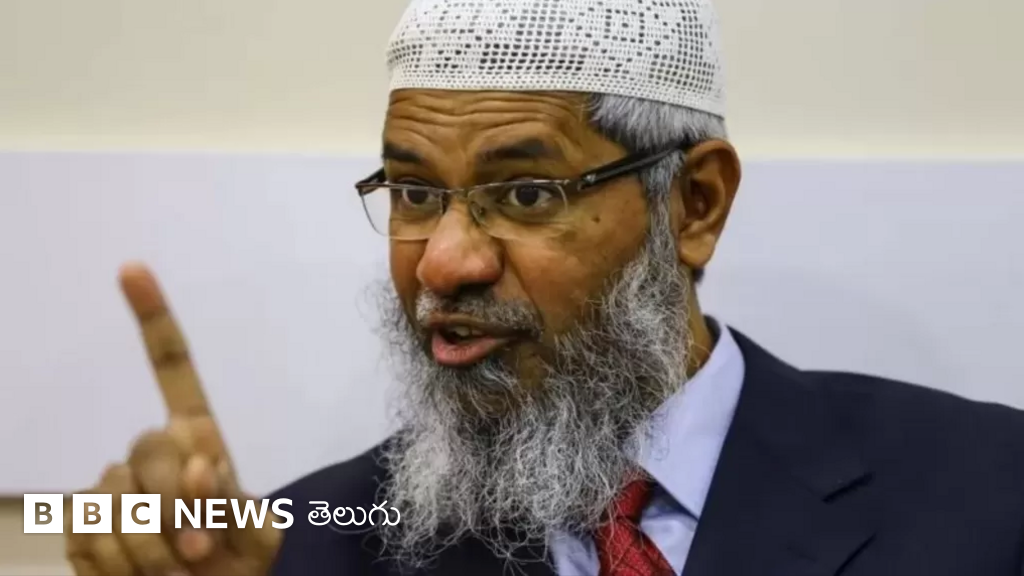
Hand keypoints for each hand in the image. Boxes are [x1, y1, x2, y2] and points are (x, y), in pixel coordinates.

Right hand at [65, 263, 281, 575]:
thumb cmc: (235, 568)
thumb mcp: (255, 539)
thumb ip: (232, 503)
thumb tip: (198, 464)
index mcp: (199, 441)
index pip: (173, 372)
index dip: (153, 319)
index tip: (131, 268)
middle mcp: (154, 453)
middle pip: (147, 447)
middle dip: (172, 504)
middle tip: (195, 553)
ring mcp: (113, 486)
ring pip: (115, 495)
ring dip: (150, 548)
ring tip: (176, 573)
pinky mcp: (82, 525)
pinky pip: (88, 534)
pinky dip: (118, 567)